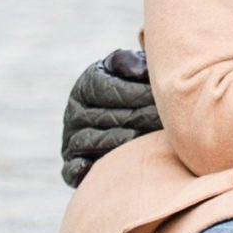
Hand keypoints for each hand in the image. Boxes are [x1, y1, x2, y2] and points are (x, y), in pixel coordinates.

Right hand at [61, 46, 161, 188]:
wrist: (132, 121)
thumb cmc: (137, 91)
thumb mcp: (134, 70)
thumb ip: (132, 63)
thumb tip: (137, 73)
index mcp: (86, 86)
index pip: (106, 88)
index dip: (134, 93)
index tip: (160, 99)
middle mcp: (74, 112)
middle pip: (103, 116)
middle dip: (136, 118)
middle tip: (162, 122)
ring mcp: (71, 139)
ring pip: (90, 140)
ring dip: (117, 141)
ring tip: (143, 139)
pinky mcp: (72, 164)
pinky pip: (70, 168)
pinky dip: (79, 169)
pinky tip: (93, 167)